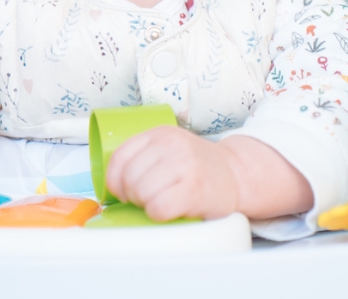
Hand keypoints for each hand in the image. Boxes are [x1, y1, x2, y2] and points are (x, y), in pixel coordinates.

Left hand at [106, 127, 314, 221]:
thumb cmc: (198, 168)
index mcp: (160, 133)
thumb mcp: (169, 150)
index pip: (119, 157)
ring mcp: (185, 165)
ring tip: (163, 201)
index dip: (115, 181)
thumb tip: (110, 183)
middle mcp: (172, 145)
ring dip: (147, 205)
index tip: (123, 191)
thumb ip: (143, 157)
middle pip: (129, 178)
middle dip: (133, 195)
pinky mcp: (194, 188)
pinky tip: (172, 209)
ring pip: (141, 193)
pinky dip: (160, 214)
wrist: (237, 175)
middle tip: (149, 198)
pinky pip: (158, 208)